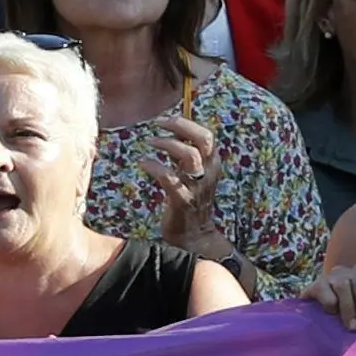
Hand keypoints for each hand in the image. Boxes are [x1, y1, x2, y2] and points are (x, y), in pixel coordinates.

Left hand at [140, 109, 223, 240]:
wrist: (194, 235)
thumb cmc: (188, 199)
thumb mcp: (192, 174)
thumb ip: (186, 155)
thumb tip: (170, 131)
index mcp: (212, 164)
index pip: (206, 136)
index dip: (186, 123)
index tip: (164, 120)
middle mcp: (208, 172)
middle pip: (204, 140)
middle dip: (181, 127)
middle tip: (158, 123)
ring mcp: (197, 186)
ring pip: (190, 156)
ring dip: (168, 144)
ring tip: (150, 142)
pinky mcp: (183, 200)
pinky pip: (170, 179)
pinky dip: (155, 167)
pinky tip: (143, 163)